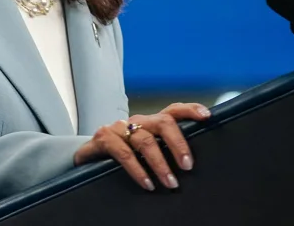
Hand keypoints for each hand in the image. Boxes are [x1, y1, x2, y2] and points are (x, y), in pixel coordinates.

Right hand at [73, 103, 211, 190]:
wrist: (87, 160)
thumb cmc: (121, 157)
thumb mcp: (144, 153)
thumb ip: (162, 152)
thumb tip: (189, 167)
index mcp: (150, 124)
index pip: (173, 111)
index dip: (189, 110)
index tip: (206, 116)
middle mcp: (136, 122)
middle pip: (163, 122)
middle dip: (178, 143)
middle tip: (187, 166)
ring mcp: (118, 128)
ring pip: (145, 140)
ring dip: (160, 163)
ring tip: (170, 183)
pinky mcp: (103, 138)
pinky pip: (123, 152)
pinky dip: (137, 169)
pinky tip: (147, 183)